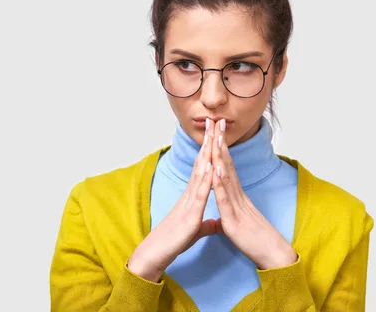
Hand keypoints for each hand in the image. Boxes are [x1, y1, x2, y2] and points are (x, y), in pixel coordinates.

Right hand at [128, 119, 216, 281]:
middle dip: (210, 141)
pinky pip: (199, 193)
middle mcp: (190, 192)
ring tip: (214, 134)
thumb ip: (206, 224)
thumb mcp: (196, 231)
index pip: (204, 167)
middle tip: (216, 120)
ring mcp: (189, 201)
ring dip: (208, 153)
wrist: (157, 253)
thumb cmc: (175, 241)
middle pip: (202, 162)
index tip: (218, 133)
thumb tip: (215, 223)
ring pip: (200, 172)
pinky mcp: (190, 213)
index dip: (212, 149)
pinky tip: (211, 165)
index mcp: (194, 195)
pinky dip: (206, 179)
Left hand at [211, 119, 297, 269]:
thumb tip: (221, 215)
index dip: (219, 148)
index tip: (214, 131)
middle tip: (216, 121)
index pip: (226, 167)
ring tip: (214, 137)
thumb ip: (229, 216)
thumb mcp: (237, 225)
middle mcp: (237, 195)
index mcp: (236, 196)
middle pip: (227, 164)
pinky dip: (220, 182)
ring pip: (226, 176)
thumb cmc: (255, 240)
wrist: (272, 254)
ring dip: (219, 155)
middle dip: (220, 142)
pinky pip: (226, 197)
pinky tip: (215, 169)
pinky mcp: (234, 218)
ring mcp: (236, 204)